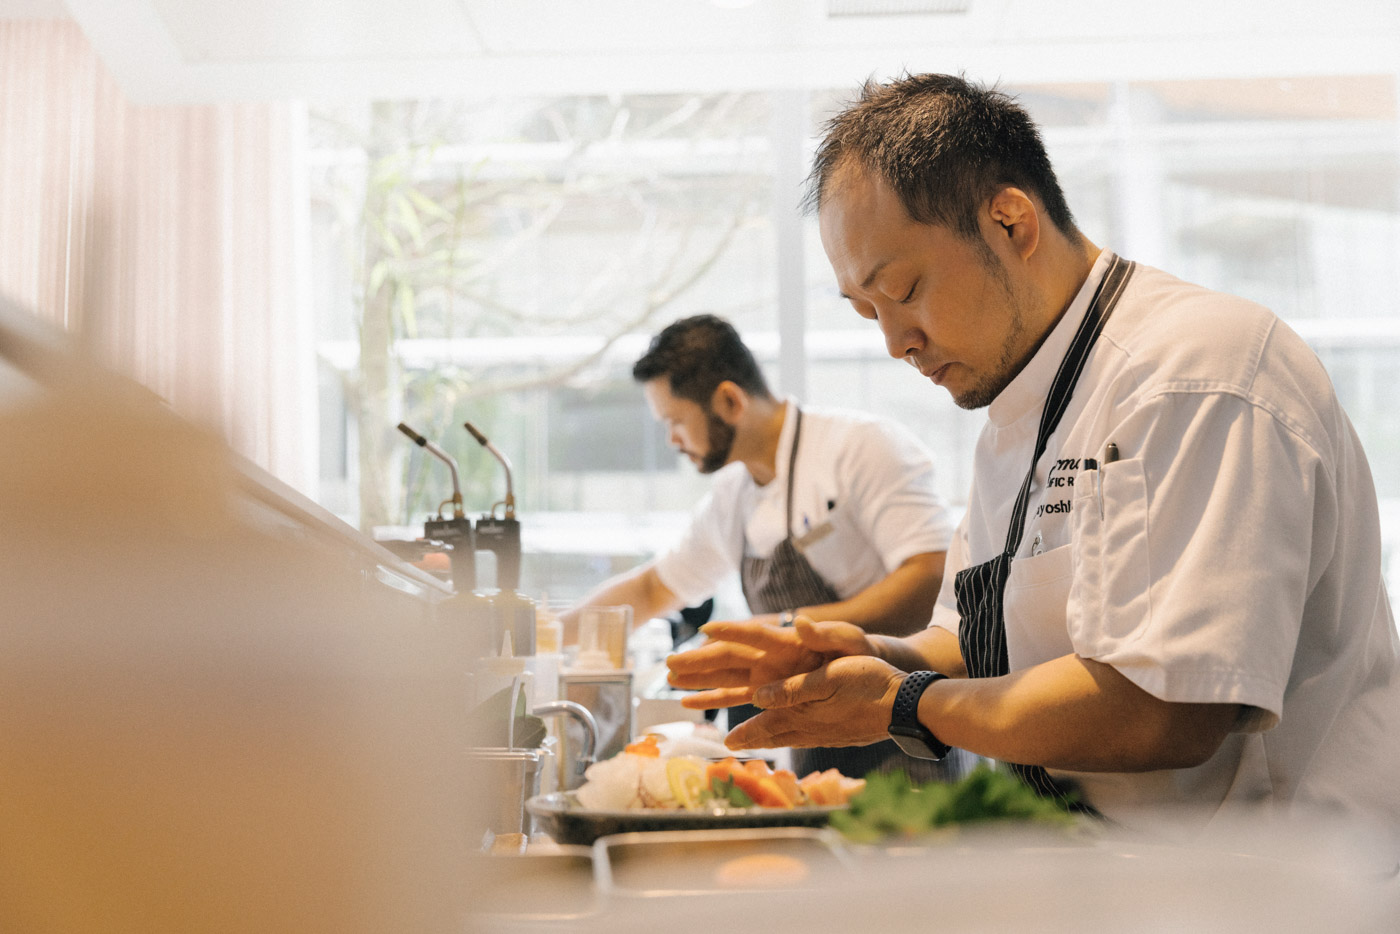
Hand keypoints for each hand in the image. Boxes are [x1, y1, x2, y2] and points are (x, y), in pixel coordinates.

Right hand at [665, 616, 872, 709]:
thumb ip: (827, 633)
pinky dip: (712, 699)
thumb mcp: (849, 639)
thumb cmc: (858, 651)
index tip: (705, 629)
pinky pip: (734, 697)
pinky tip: (689, 703)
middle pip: (727, 657)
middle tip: (669, 663)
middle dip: (698, 661)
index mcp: (787, 642)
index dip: (731, 632)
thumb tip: (803, 621)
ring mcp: (765, 676)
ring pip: (724, 677)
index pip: (754, 634)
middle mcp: (769, 658)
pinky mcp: (768, 693)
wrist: (866, 672)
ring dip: (697, 680)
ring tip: (670, 680)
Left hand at [725, 655, 905, 749]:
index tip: (726, 741)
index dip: (745, 732)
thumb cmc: (869, 685)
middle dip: (753, 740)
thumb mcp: (828, 678)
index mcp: (805, 714)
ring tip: (759, 743)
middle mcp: (814, 729)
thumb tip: (757, 696)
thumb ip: (791, 689)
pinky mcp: (844, 734)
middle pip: (776, 736)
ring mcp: (830, 734)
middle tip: (733, 746)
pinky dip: (795, 738)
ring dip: (772, 740)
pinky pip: (810, 738)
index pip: (766, 726)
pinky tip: (799, 736)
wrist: (907, 707)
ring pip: (793, 738)